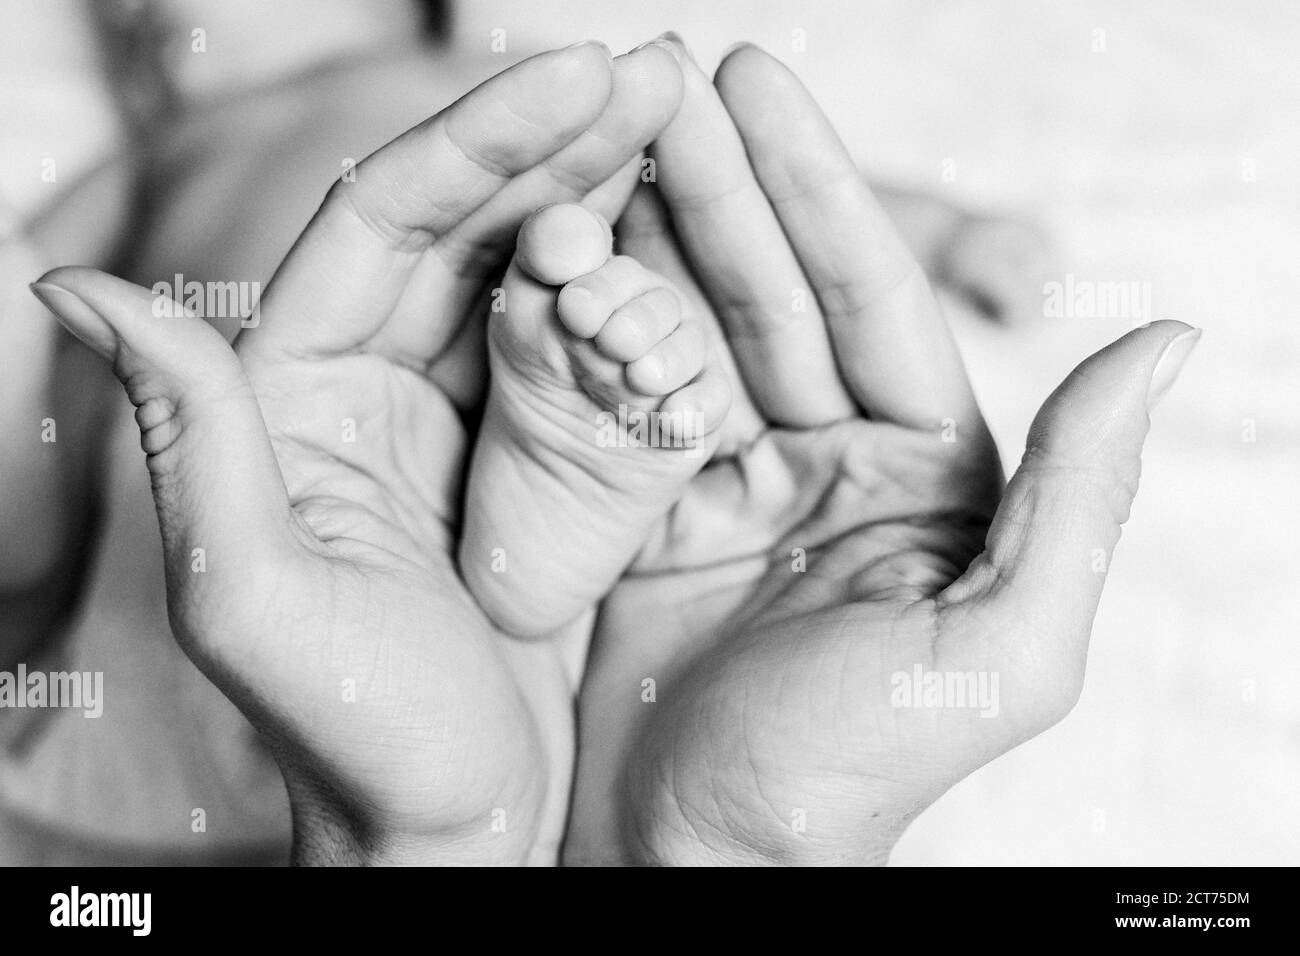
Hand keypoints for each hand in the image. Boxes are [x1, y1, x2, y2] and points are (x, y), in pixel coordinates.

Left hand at [31, 41, 683, 864]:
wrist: (457, 825)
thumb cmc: (361, 737)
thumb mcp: (259, 595)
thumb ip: (188, 436)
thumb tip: (78, 285)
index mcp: (295, 398)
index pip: (386, 228)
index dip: (483, 142)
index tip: (585, 76)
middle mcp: (370, 388)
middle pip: (467, 227)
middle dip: (561, 141)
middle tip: (661, 70)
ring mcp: (459, 419)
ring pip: (530, 272)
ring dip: (605, 195)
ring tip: (687, 120)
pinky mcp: (532, 460)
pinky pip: (582, 349)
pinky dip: (635, 291)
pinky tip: (691, 241)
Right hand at [566, 44, 1198, 864]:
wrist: (691, 865)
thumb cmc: (844, 780)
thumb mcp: (999, 650)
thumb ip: (1082, 495)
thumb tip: (1166, 341)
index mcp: (924, 478)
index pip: (869, 302)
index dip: (816, 193)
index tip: (756, 90)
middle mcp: (830, 464)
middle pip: (773, 296)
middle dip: (724, 184)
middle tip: (671, 75)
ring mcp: (728, 483)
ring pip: (690, 330)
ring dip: (652, 235)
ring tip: (608, 133)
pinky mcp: (641, 514)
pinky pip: (616, 399)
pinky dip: (590, 327)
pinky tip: (562, 251)